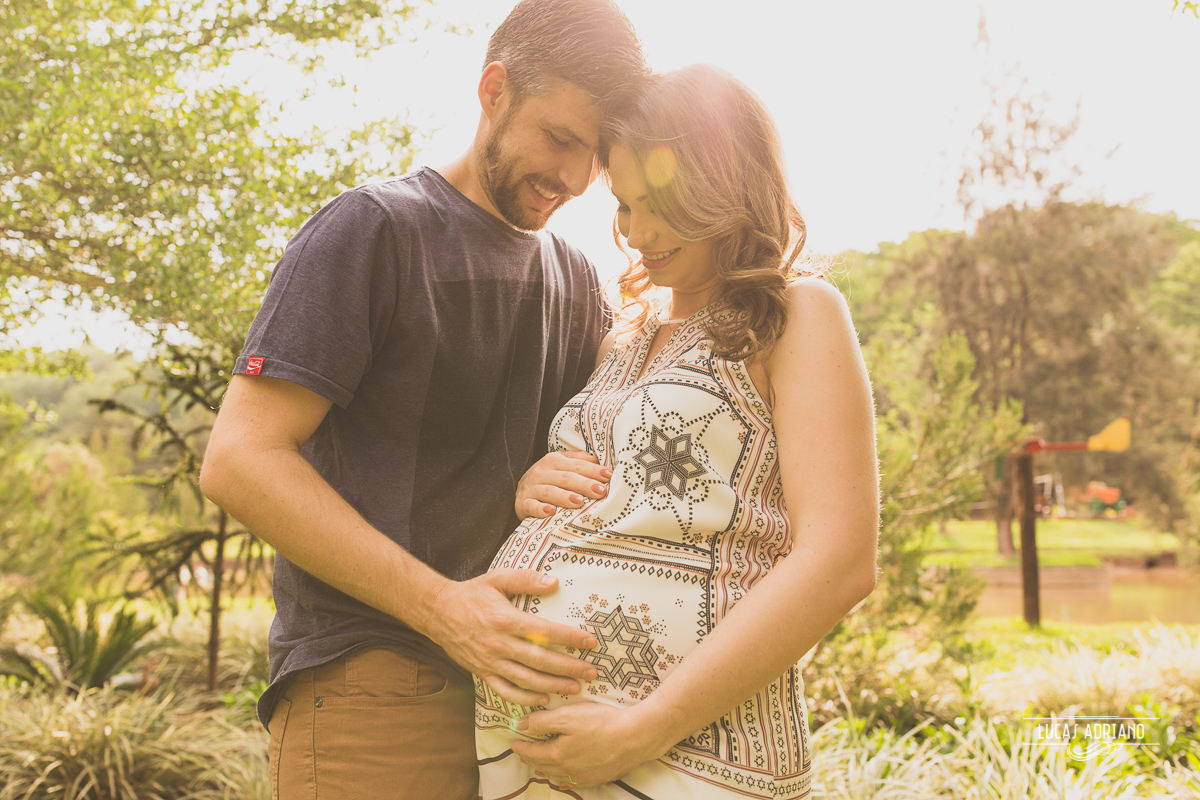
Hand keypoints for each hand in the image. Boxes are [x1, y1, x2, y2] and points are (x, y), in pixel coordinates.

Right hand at [426, 570, 598, 705]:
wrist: (438, 612)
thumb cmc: (472, 593)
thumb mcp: (497, 579)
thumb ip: (526, 579)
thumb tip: (554, 583)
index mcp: (505, 619)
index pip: (544, 631)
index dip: (570, 638)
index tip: (590, 642)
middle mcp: (499, 644)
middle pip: (540, 660)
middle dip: (569, 668)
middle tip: (592, 673)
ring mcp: (490, 661)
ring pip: (526, 679)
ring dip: (552, 686)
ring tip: (575, 688)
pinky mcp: (482, 673)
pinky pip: (506, 691)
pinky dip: (525, 698)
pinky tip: (543, 699)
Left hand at [510, 702, 668, 788]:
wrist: (635, 737)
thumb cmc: (602, 722)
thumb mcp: (568, 715)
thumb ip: (542, 721)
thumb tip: (521, 726)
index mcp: (558, 754)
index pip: (532, 752)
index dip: (521, 747)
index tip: (514, 743)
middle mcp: (568, 770)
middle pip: (543, 766)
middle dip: (531, 759)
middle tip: (524, 753)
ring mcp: (584, 776)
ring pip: (558, 776)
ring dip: (546, 770)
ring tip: (539, 765)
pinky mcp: (599, 778)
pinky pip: (574, 782)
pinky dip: (564, 778)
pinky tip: (565, 776)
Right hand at [515, 451, 611, 518]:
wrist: (519, 492)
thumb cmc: (548, 478)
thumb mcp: (561, 465)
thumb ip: (579, 460)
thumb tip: (599, 459)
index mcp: (554, 460)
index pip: (577, 465)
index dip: (593, 470)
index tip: (608, 475)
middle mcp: (541, 472)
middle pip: (566, 478)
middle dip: (584, 484)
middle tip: (600, 491)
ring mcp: (531, 488)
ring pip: (550, 491)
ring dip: (564, 497)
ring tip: (579, 502)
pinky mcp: (522, 503)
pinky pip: (531, 506)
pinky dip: (540, 509)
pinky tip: (551, 512)